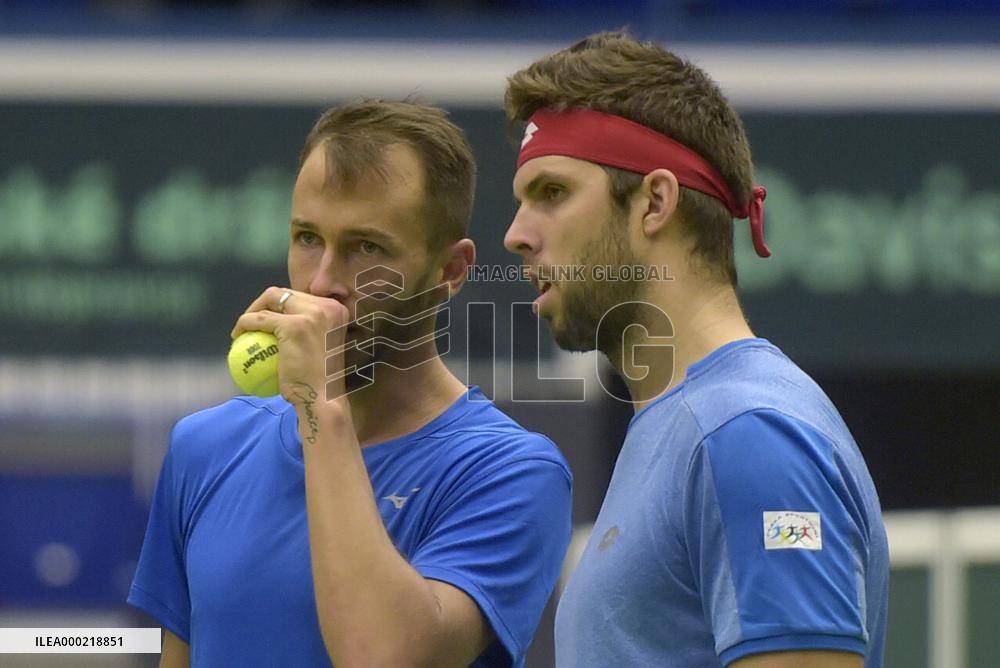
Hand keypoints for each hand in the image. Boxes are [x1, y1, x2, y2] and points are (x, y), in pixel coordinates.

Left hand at [231, 287, 348, 406]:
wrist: (323, 398)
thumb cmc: (319, 381)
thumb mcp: (321, 346)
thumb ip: (311, 329)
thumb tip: (284, 320)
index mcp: (335, 309)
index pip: (299, 297)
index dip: (279, 305)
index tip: (268, 320)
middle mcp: (327, 306)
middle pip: (285, 293)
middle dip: (263, 303)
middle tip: (252, 321)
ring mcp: (312, 314)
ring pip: (271, 298)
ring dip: (252, 310)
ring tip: (243, 328)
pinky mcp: (294, 325)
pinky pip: (259, 319)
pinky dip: (244, 324)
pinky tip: (237, 335)